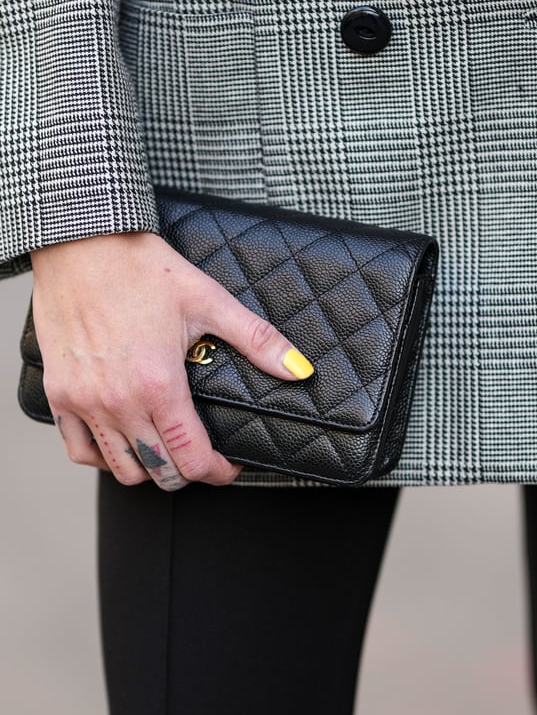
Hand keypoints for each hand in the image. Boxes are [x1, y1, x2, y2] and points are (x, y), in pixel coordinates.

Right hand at [30, 231, 314, 490]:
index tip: (230, 465)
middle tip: (205, 457)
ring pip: (120, 468)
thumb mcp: (209, 301)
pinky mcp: (59, 393)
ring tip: (170, 450)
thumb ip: (258, 340)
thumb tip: (299, 369)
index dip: (218, 472)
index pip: (191, 458)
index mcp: (158, 384)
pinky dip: (105, 457)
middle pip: (159, 471)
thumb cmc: (141, 269)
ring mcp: (83, 400)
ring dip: (150, 468)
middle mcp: (118, 401)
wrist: (80, 242)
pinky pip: (79, 449)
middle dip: (189, 472)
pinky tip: (126, 442)